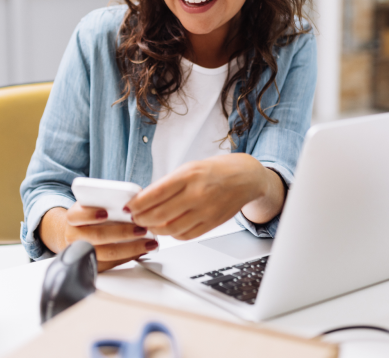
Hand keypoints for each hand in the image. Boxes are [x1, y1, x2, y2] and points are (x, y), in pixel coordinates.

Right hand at [39, 204, 158, 271]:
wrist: (77, 231)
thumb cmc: (91, 214)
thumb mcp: (95, 202)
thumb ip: (108, 200)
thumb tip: (134, 198)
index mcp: (73, 217)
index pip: (76, 215)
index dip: (90, 214)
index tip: (106, 212)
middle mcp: (74, 236)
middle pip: (97, 236)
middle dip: (122, 232)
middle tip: (141, 228)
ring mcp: (82, 253)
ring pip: (107, 253)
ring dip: (131, 248)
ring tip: (148, 242)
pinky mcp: (92, 265)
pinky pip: (112, 264)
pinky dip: (130, 257)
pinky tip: (142, 250)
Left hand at [126, 154, 285, 240]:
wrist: (245, 177)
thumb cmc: (215, 170)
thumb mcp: (189, 168)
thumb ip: (168, 183)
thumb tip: (144, 199)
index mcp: (188, 175)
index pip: (155, 194)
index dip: (137, 204)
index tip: (128, 206)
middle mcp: (197, 193)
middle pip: (159, 214)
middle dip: (141, 219)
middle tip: (135, 218)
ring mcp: (205, 210)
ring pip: (170, 229)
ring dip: (155, 229)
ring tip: (149, 225)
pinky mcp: (212, 223)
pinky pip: (185, 236)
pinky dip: (172, 235)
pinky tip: (167, 228)